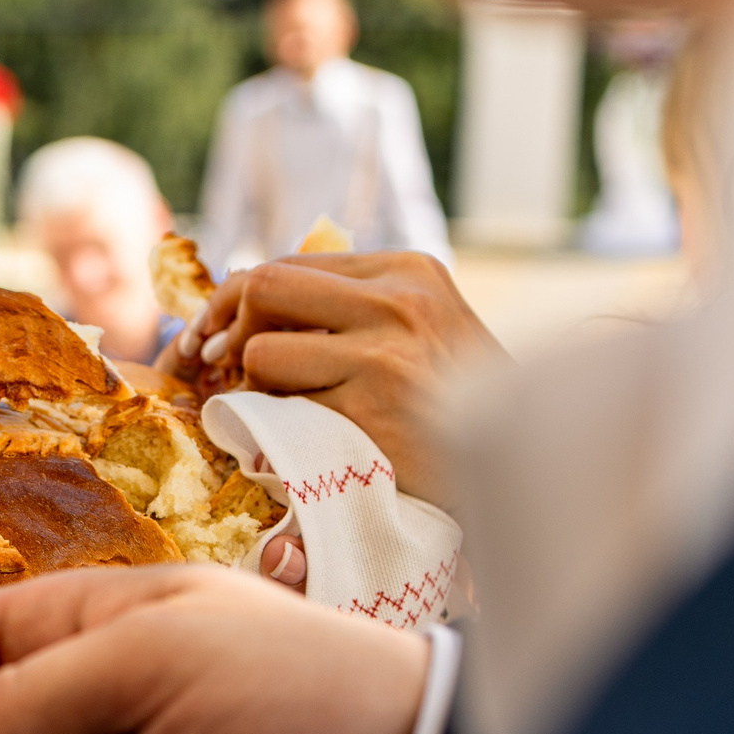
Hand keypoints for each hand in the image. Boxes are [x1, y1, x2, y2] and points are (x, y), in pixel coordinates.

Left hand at [164, 252, 507, 504]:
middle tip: (219, 366)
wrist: (519, 468)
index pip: (288, 264)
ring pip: (260, 352)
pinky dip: (275, 429)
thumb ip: (356, 304)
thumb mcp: (422, 326)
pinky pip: (280, 410)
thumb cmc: (456, 400)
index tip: (214, 332)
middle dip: (226, 328)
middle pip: (262, 287)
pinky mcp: (368, 412)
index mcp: (407, 271)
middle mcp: (397, 302)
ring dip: (256, 387)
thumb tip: (249, 296)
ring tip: (286, 409)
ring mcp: (383, 357)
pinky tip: (302, 440)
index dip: (236, 298)